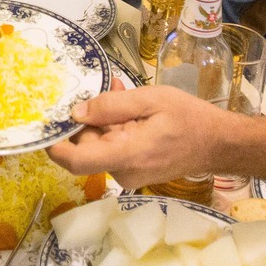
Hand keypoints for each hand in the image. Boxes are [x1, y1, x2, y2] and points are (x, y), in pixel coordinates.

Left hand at [47, 86, 232, 187]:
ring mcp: (130, 175)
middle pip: (87, 147)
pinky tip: (132, 109)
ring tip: (125, 94)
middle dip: (89, 119)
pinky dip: (116, 128)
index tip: (46, 125)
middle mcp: (124, 172)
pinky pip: (114, 148)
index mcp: (126, 155)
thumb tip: (76, 113)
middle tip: (108, 91)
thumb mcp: (150, 100)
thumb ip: (111, 106)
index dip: (55, 146)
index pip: (76, 162)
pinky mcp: (135, 171)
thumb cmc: (189, 119)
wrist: (219, 143)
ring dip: (105, 120)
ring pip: (100, 145)